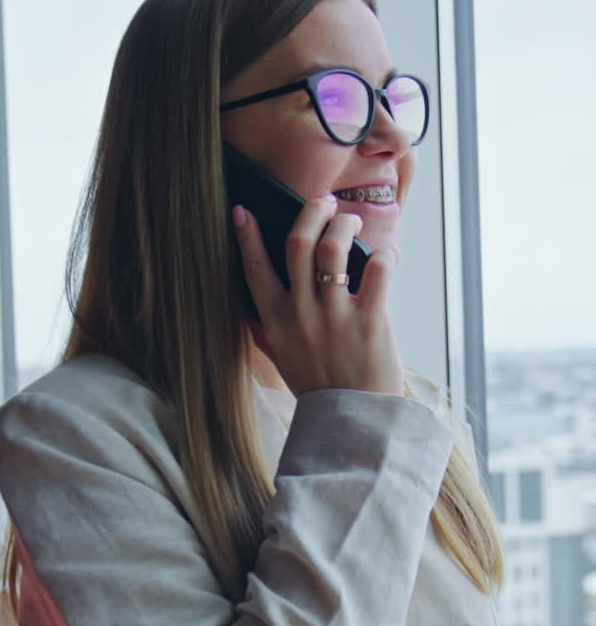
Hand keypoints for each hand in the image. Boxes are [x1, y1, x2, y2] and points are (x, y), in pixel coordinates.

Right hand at [234, 196, 403, 398]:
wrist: (353, 422)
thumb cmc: (319, 386)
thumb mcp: (282, 358)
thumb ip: (267, 329)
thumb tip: (252, 303)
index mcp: (276, 322)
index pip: (254, 269)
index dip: (247, 236)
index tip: (243, 211)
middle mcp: (301, 314)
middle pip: (298, 243)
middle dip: (311, 213)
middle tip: (323, 204)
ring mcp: (335, 316)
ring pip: (333, 248)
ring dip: (344, 224)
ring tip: (352, 222)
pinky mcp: (370, 321)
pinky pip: (377, 270)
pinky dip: (382, 255)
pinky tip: (384, 257)